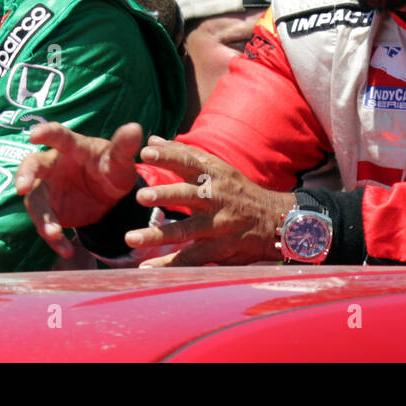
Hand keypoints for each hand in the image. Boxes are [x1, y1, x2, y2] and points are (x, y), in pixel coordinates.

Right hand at [15, 121, 143, 258]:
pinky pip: (47, 225)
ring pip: (36, 202)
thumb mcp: (120, 161)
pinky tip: (67, 250)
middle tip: (22, 188)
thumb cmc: (112, 168)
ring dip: (42, 218)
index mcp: (73, 148)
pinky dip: (55, 239)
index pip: (59, 136)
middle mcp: (53, 166)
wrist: (111, 197)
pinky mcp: (49, 211)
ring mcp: (48, 189)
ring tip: (53, 233)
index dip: (46, 134)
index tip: (34, 135)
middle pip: (33, 166)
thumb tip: (134, 127)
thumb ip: (125, 147)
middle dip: (25, 175)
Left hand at [126, 137, 292, 266]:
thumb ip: (183, 154)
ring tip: (130, 238)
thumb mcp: (217, 168)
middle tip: (140, 196)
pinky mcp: (218, 249)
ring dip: (157, 235)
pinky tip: (146, 267)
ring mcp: (216, 225)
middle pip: (187, 195)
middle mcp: (214, 198)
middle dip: (164, 195)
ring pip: (185, 230)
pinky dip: (168, 264)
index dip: (168, 156)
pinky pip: (190, 258)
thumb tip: (152, 139)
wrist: (274, 221)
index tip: (145, 152)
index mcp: (213, 176)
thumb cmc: (238, 192)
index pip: (188, 161)